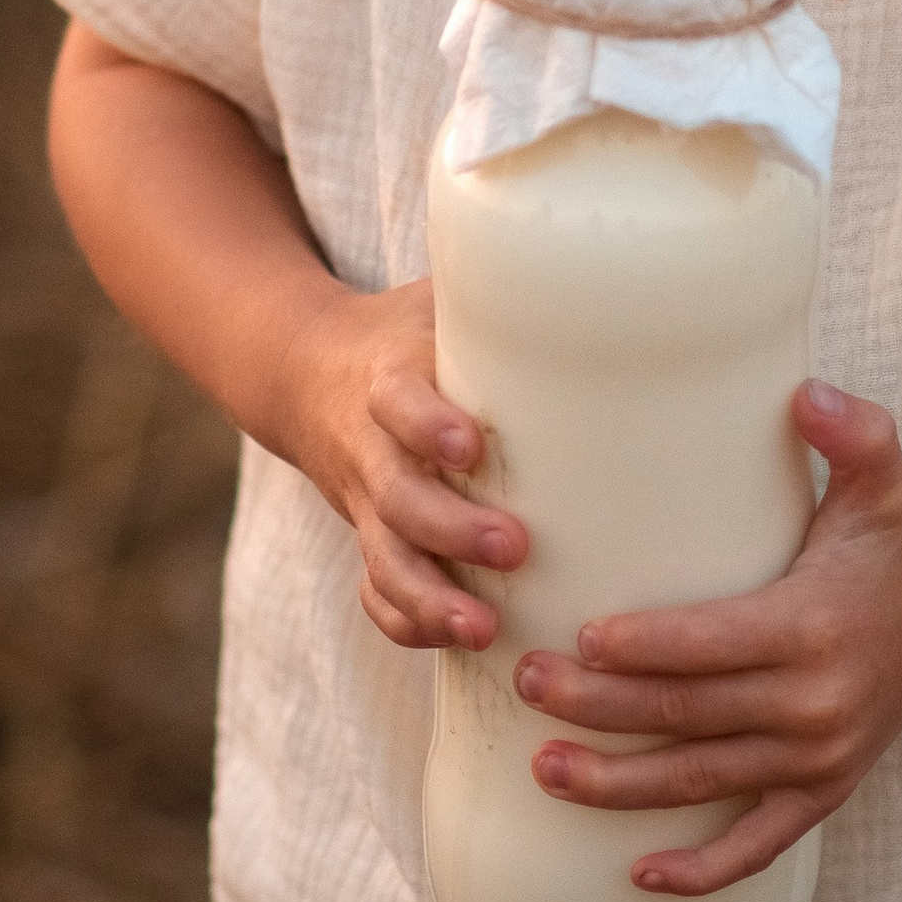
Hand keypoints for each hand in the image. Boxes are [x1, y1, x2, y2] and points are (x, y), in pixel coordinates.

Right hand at [283, 279, 525, 651]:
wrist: (307, 370)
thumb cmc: (408, 330)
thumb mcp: (438, 297)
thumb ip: (501, 287)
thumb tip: (593, 256)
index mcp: (387, 380)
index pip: (398, 403)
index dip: (428, 425)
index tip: (471, 446)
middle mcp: (371, 447)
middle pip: (399, 497)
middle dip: (452, 529)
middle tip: (514, 547)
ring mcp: (367, 502)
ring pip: (386, 558)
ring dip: (432, 599)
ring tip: (485, 630)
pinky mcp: (370, 537)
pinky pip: (376, 590)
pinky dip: (407, 622)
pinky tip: (457, 644)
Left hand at [510, 382, 901, 895]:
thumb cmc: (892, 539)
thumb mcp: (884, 476)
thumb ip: (853, 431)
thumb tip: (808, 394)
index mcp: (814, 627)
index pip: (711, 645)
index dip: (642, 648)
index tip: (578, 639)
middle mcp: (815, 704)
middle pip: (686, 715)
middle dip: (598, 708)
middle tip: (527, 683)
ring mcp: (818, 760)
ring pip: (702, 783)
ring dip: (619, 787)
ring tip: (546, 769)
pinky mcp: (823, 794)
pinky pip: (758, 846)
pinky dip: (702, 871)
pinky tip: (639, 876)